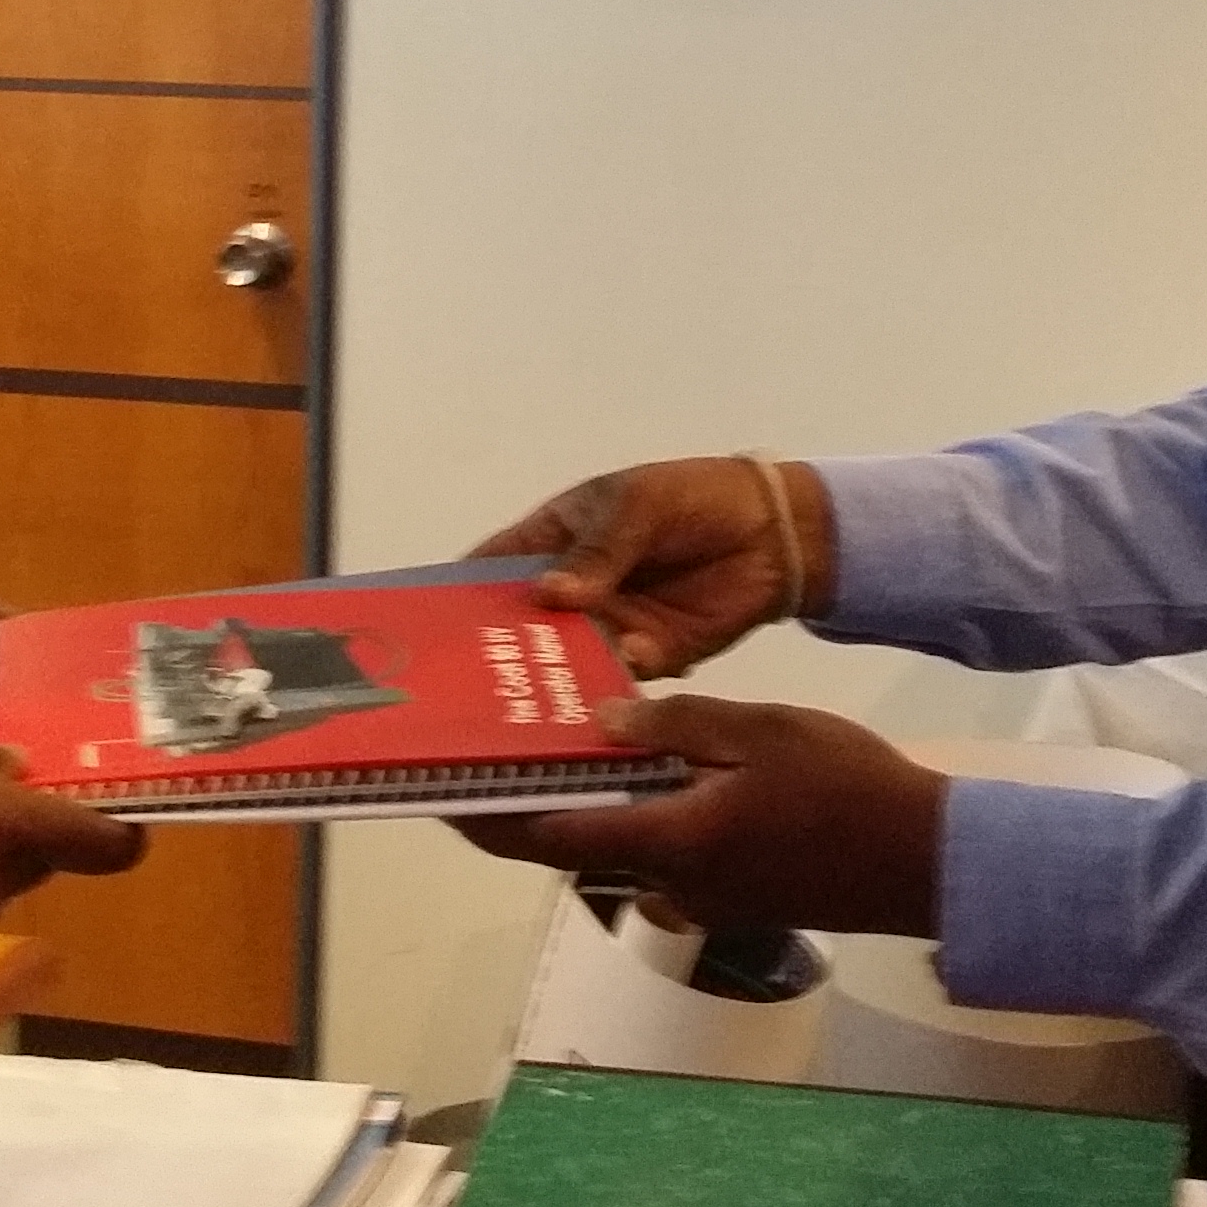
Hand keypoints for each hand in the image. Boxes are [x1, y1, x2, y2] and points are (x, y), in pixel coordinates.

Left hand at [456, 695, 942, 937]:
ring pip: (623, 849)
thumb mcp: (760, 731)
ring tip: (568, 746)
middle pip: (575, 847)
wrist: (929, 860)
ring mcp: (704, 899)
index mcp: (669, 840)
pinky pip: (666, 854)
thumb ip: (676, 726)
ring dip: (590, 809)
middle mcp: (672, 883)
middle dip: (528, 808)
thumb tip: (599, 725)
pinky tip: (652, 771)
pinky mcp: (735, 897)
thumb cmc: (847, 788)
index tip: (440, 793)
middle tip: (493, 756)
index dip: (486, 818)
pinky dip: (641, 817)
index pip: (549, 836)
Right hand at [470, 457, 829, 678]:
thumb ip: (598, 552)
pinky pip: (617, 679)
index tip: (430, 631)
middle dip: (500, 652)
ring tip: (525, 707)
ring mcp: (607, 626)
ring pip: (565, 659)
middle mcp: (571, 590)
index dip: (461, 596)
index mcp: (554, 539)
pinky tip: (595, 704)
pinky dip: (607, 690)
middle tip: (469, 688)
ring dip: (552, 678)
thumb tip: (549, 595)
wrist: (775, 532)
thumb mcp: (638, 506)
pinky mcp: (648, 657)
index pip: (493, 569)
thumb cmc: (694, 498)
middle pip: (522, 626)